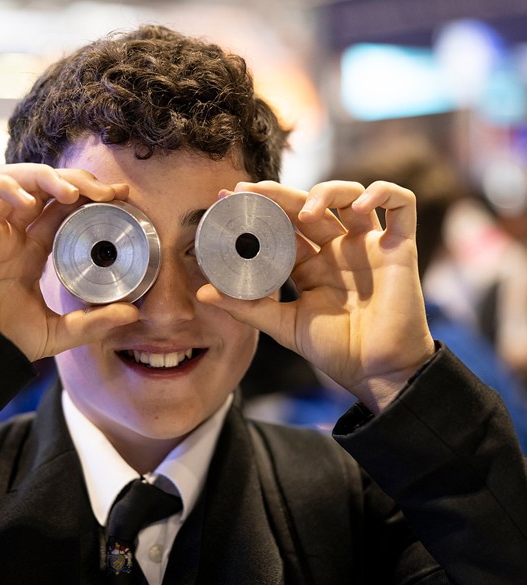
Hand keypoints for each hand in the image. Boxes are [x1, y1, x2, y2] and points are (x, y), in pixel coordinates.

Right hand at [0, 163, 138, 360]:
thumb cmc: (9, 339)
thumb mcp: (61, 331)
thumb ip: (95, 322)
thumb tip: (134, 315)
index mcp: (33, 250)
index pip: (62, 208)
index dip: (88, 195)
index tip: (119, 194)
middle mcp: (12, 233)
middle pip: (42, 186)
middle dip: (75, 179)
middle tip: (106, 192)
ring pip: (11, 177)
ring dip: (43, 176)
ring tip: (71, 193)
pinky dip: (1, 186)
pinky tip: (28, 203)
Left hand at [197, 180, 435, 412]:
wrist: (376, 372)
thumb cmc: (335, 350)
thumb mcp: (283, 325)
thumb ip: (247, 306)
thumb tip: (203, 293)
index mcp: (309, 265)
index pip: (282, 226)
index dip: (259, 209)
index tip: (228, 198)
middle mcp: (336, 249)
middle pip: (308, 206)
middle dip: (279, 194)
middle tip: (250, 191)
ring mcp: (368, 245)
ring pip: (349, 196)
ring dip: (327, 192)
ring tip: (308, 211)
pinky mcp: (400, 247)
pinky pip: (401, 206)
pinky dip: (384, 194)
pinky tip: (362, 205)